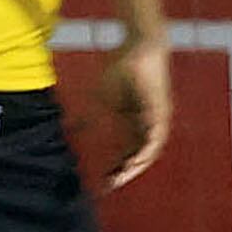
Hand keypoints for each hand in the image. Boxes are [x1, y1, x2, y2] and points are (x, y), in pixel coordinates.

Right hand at [103, 36, 173, 187]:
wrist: (138, 47)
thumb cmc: (121, 69)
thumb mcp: (101, 98)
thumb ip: (90, 116)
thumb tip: (70, 129)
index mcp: (134, 123)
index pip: (127, 152)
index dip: (116, 167)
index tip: (103, 181)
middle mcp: (148, 124)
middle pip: (139, 155)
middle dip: (125, 171)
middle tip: (111, 184)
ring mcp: (156, 117)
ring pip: (151, 148)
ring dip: (137, 163)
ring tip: (123, 175)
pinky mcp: (160, 108)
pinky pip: (157, 132)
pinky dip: (148, 146)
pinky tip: (138, 156)